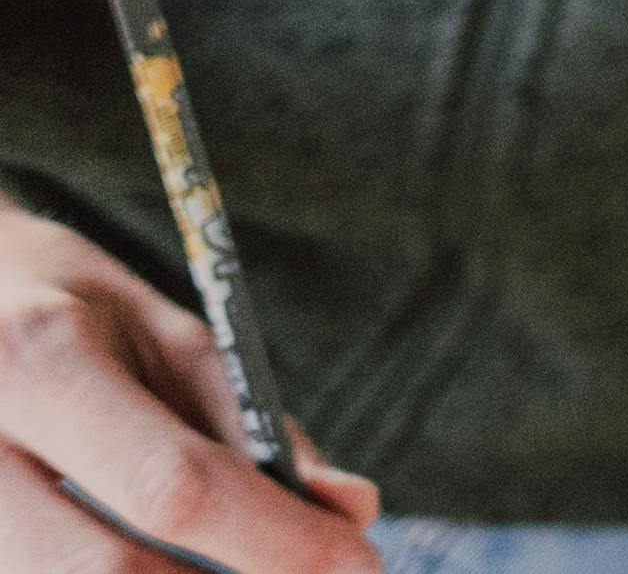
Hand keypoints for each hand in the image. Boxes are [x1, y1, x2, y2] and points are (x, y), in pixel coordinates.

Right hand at [0, 215, 377, 572]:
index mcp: (37, 362)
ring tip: (243, 564)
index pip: (170, 485)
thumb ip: (244, 419)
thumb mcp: (154, 327)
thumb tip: (349, 509)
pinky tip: (168, 568)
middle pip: (105, 573)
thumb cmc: (60, 310)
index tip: (359, 565)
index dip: (275, 540)